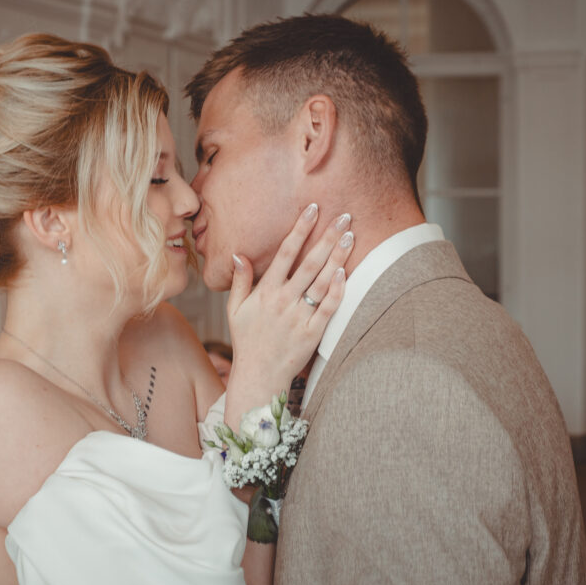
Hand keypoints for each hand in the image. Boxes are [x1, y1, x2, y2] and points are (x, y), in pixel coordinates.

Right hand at [224, 203, 352, 426]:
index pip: (285, 253)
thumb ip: (239, 281)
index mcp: (266, 291)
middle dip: (327, 236)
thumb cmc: (247, 341)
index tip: (313, 209)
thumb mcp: (235, 309)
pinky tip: (345, 271)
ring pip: (322, 280)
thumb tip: (239, 254)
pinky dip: (337, 289)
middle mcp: (283, 300)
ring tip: (350, 235)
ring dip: (337, 256)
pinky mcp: (313, 332)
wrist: (258, 375)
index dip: (300, 229)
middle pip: (309, 262)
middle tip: (344, 215)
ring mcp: (299, 316)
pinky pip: (328, 307)